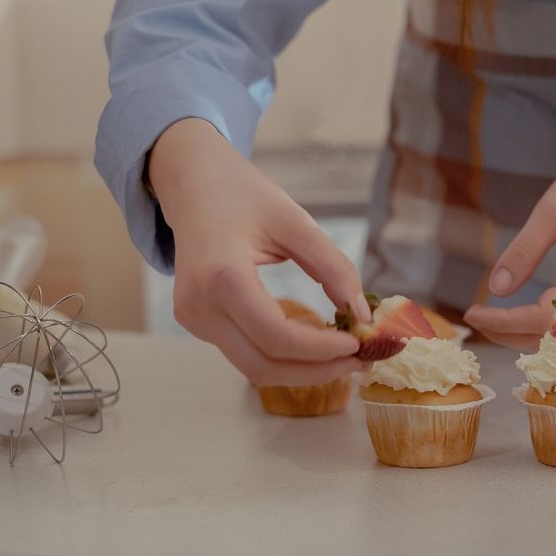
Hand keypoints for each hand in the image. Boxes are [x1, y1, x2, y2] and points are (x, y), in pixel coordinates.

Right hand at [148, 119, 372, 384]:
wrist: (193, 184)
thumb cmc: (244, 195)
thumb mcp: (295, 221)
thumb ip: (333, 268)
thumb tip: (362, 316)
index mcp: (221, 277)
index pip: (276, 337)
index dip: (322, 349)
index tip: (358, 343)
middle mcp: (199, 307)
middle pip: (263, 366)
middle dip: (316, 371)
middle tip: (359, 361)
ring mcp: (193, 319)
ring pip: (253, 368)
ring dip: (301, 369)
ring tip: (342, 355)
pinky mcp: (196, 323)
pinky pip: (244, 352)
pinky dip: (281, 355)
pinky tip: (312, 341)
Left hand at [464, 121, 555, 349]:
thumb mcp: (553, 210)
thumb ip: (525, 251)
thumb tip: (495, 290)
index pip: (543, 319)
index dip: (505, 322)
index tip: (472, 313)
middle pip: (552, 337)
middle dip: (508, 334)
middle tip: (472, 317)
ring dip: (521, 333)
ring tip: (486, 318)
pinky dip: (536, 325)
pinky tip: (512, 316)